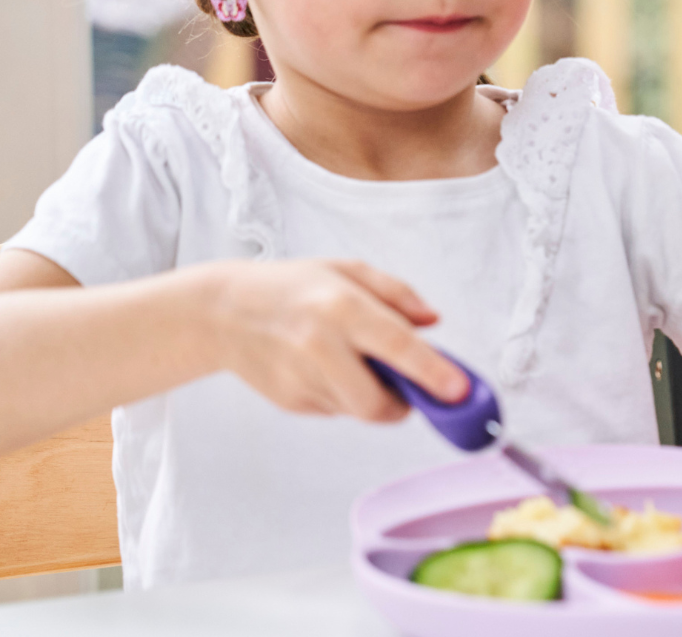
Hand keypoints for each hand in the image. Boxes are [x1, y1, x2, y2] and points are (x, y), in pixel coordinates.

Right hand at [192, 259, 467, 420]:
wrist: (222, 311)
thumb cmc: (292, 287)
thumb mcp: (347, 270)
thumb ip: (398, 295)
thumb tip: (434, 323)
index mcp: (340, 306)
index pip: (396, 344)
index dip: (432, 371)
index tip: (459, 391)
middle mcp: (318, 345)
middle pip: (377, 401)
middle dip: (404, 402)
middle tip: (410, 386)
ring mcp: (300, 378)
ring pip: (359, 410)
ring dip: (373, 396)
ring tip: (354, 361)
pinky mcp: (289, 401)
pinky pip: (336, 410)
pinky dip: (345, 396)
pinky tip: (325, 368)